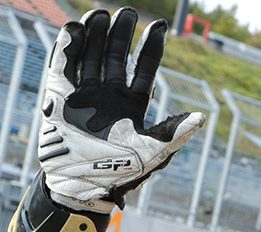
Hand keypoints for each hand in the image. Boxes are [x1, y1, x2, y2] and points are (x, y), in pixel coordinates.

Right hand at [38, 8, 204, 211]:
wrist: (80, 186)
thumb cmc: (118, 173)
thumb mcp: (152, 153)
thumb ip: (174, 133)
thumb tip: (202, 117)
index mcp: (132, 105)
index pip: (144, 69)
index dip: (152, 47)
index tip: (160, 25)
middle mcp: (108, 95)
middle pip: (116, 56)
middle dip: (122, 34)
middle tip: (127, 12)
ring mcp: (84, 94)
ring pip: (91, 55)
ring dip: (95, 35)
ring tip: (101, 15)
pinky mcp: (58, 96)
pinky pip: (63, 66)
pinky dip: (67, 48)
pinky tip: (74, 28)